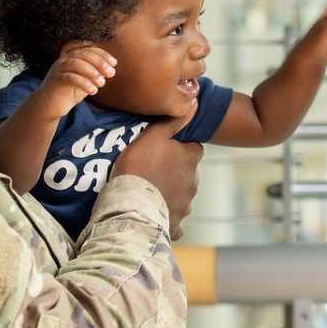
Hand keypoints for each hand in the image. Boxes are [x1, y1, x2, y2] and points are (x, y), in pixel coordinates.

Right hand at [33, 42, 114, 119]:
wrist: (49, 105)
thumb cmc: (69, 92)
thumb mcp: (85, 81)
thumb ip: (95, 74)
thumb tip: (110, 69)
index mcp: (72, 57)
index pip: (88, 49)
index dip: (102, 54)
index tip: (114, 63)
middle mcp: (64, 60)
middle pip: (83, 54)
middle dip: (100, 62)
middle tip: (111, 73)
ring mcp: (58, 69)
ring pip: (76, 63)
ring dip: (92, 72)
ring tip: (102, 83)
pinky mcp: (55, 80)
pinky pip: (70, 77)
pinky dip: (84, 83)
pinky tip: (93, 90)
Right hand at [113, 113, 202, 238]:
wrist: (131, 206)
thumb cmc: (139, 167)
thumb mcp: (152, 137)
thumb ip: (173, 121)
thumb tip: (194, 103)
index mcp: (191, 159)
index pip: (193, 149)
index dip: (179, 149)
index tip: (162, 152)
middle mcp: (194, 182)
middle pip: (187, 173)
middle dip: (175, 172)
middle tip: (151, 172)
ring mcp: (186, 204)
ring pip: (181, 196)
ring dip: (170, 194)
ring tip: (148, 193)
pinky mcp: (176, 224)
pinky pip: (174, 219)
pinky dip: (166, 216)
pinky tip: (151, 213)